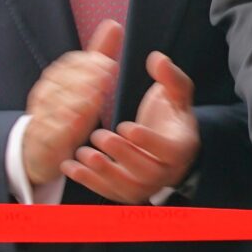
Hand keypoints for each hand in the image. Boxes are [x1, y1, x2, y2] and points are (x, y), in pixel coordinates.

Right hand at [21, 22, 123, 186]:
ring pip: (56, 105)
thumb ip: (99, 56)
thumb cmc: (68, 111)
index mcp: (57, 77)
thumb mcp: (86, 82)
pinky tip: (76, 125)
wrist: (40, 148)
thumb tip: (114, 24)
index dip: (90, 63)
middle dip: (86, 79)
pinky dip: (61, 128)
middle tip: (107, 79)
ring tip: (95, 100)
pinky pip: (49, 131)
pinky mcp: (40, 138)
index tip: (109, 64)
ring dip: (76, 101)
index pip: (71, 64)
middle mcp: (46, 93)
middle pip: (64, 82)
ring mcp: (41, 115)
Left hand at [63, 51, 199, 202]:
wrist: (167, 142)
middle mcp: (167, 173)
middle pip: (146, 172)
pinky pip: (109, 192)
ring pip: (126, 187)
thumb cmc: (170, 114)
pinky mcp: (128, 192)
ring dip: (102, 172)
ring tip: (82, 153)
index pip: (169, 151)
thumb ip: (170, 77)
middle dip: (121, 155)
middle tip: (99, 136)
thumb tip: (158, 59)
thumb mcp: (175, 94)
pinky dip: (88, 182)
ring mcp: (147, 186)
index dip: (148, 141)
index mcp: (181, 149)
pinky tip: (70, 167)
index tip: (126, 126)